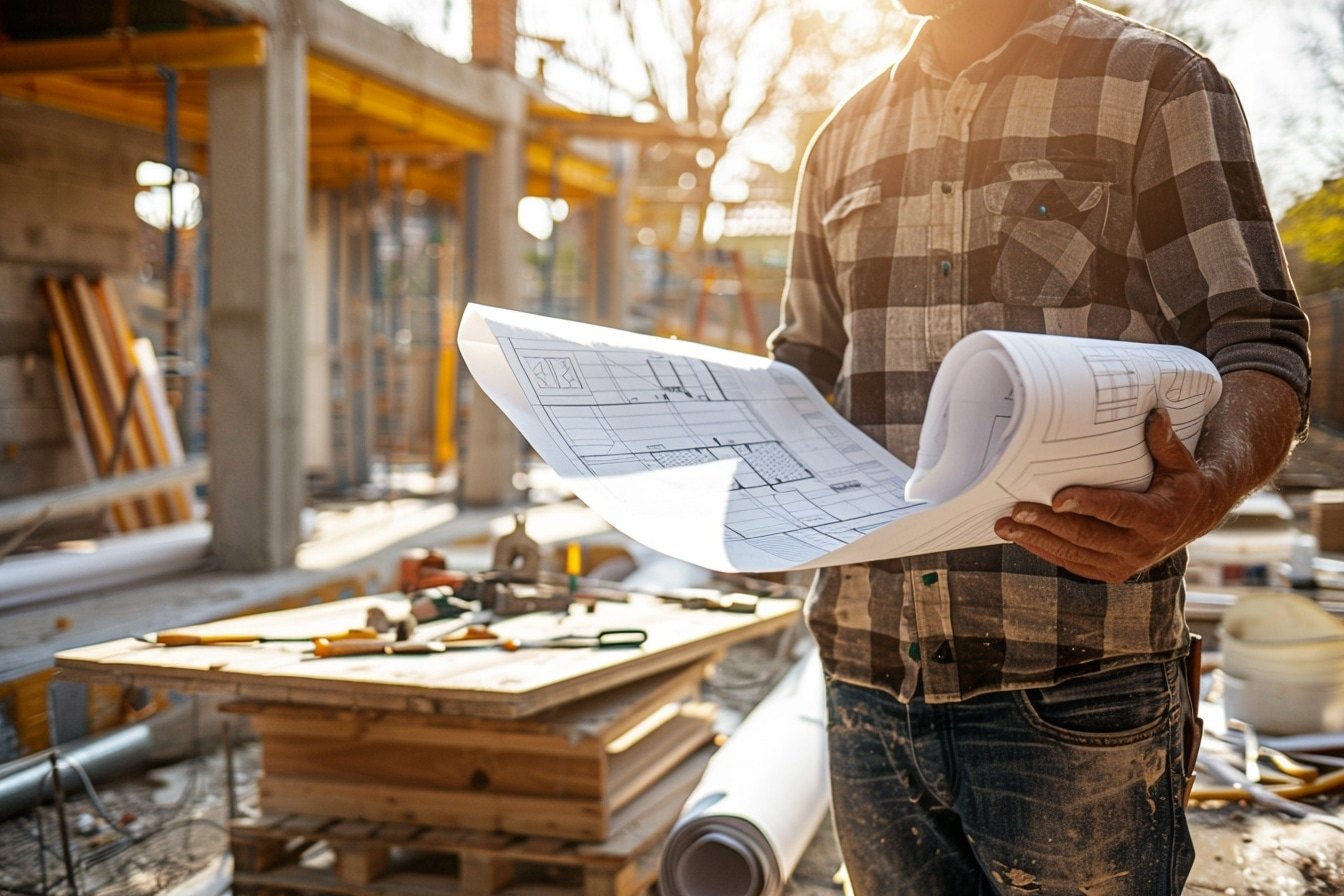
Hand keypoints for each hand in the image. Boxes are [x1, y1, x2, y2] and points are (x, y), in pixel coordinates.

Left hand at [993, 407, 1229, 582]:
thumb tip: (1157, 414)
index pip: (1119, 511)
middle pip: (1087, 536)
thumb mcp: (1181, 463)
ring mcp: (1124, 564)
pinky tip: (1020, 537)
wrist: (1193, 519)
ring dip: (1036, 539)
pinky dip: (1044, 550)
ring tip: (1005, 525)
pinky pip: (1072, 563)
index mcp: (1159, 518)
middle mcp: (1141, 547)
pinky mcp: (1110, 572)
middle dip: (1048, 523)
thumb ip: (1165, 442)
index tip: (1057, 497)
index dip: (1088, 505)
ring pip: (1073, 553)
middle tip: (1016, 509)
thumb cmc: (1182, 484)